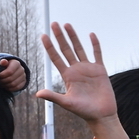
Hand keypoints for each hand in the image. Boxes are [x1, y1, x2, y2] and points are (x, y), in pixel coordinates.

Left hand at [0, 58, 26, 92]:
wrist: (10, 69)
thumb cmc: (4, 66)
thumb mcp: (2, 63)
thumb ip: (2, 62)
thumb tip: (3, 61)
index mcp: (16, 63)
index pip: (9, 72)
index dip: (2, 75)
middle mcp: (21, 69)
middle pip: (11, 79)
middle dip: (2, 81)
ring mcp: (23, 76)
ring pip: (13, 84)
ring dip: (5, 85)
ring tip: (1, 83)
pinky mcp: (24, 82)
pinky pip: (16, 88)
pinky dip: (9, 88)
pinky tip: (5, 86)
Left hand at [36, 22, 127, 138]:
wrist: (101, 115)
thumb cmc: (84, 111)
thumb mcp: (66, 103)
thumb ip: (53, 96)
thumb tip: (37, 93)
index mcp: (67, 76)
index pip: (56, 58)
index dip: (49, 47)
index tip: (43, 35)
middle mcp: (76, 70)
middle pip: (66, 49)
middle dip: (59, 37)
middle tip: (53, 24)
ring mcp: (88, 68)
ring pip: (79, 48)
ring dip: (73, 37)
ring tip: (67, 24)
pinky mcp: (100, 70)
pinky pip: (97, 54)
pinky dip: (94, 44)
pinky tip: (90, 34)